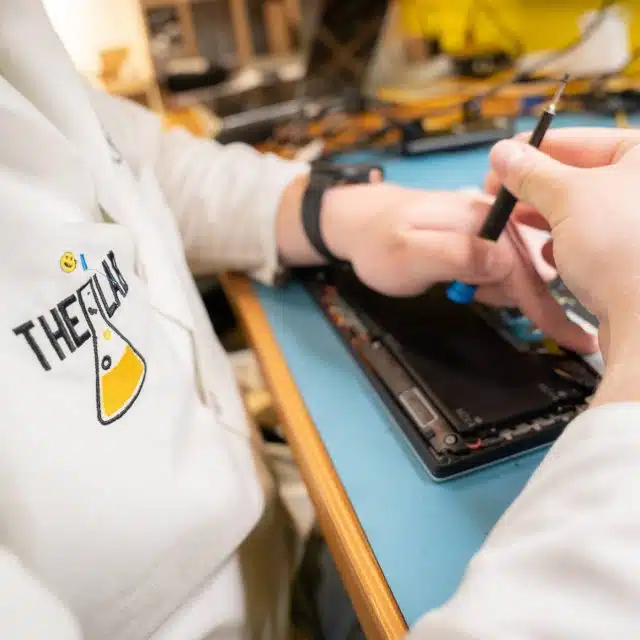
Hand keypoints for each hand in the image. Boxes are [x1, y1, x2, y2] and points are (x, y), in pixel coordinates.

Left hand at [318, 182, 594, 353]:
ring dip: (495, 290)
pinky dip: (488, 283)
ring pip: (514, 270)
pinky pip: (498, 266)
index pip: (523, 268)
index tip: (573, 339)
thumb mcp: (408, 255)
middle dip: (516, 298)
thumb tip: (503, 263)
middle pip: (527, 269)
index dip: (545, 307)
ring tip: (457, 286)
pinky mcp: (479, 234)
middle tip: (468, 297)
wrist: (359, 223)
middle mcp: (490, 217)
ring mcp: (485, 225)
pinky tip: (462, 281)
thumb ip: (455, 256)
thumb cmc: (378, 242)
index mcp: (478, 220)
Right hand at [485, 127, 639, 390]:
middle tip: (501, 195)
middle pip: (578, 178)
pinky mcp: (632, 259)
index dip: (534, 150)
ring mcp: (637, 227)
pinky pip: (591, 241)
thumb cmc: (623, 249)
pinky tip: (548, 255)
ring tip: (517, 224)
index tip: (502, 160)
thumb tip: (503, 153)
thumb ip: (530, 173)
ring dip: (546, 219)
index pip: (579, 140)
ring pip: (581, 213)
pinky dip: (566, 245)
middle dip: (535, 189)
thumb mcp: (565, 197)